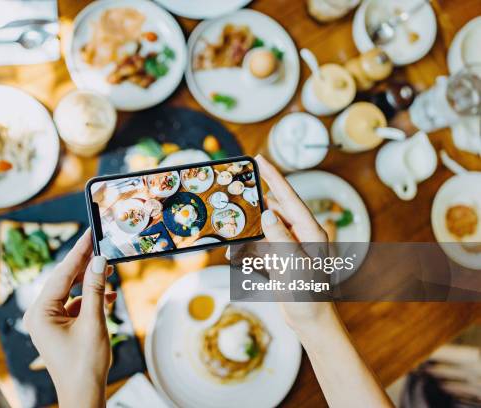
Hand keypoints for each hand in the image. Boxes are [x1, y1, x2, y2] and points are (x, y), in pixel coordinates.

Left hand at [24, 229, 115, 407]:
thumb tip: (99, 261)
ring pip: (70, 291)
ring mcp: (49, 321)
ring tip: (108, 272)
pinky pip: (74, 305)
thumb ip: (96, 289)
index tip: (89, 234)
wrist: (84, 394)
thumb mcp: (93, 322)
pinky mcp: (59, 327)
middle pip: (64, 280)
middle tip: (100, 245)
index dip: (78, 253)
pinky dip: (91, 299)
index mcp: (40, 313)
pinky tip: (108, 296)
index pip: (61, 274)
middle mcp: (40, 314)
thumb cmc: (85, 364)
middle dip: (84, 265)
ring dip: (90, 283)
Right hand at [256, 155, 392, 407]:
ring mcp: (290, 245)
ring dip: (250, 224)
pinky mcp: (281, 257)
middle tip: (239, 184)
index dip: (274, 177)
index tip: (260, 158)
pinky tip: (236, 249)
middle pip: (275, 207)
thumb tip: (267, 213)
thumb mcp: (294, 265)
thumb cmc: (309, 295)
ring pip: (266, 225)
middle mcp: (301, 234)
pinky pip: (261, 243)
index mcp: (310, 231)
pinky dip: (249, 244)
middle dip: (257, 197)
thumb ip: (280, 238)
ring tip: (233, 217)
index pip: (289, 197)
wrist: (310, 321)